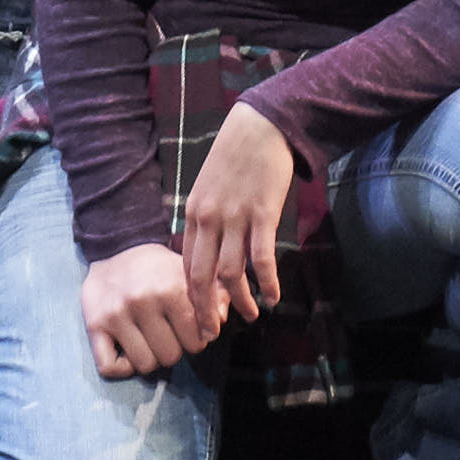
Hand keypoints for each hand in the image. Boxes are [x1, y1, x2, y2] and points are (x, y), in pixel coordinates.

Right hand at [80, 241, 217, 378]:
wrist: (117, 248)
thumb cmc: (158, 267)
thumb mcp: (190, 272)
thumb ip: (215, 293)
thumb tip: (222, 320)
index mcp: (172, 287)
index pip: (196, 338)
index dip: (199, 340)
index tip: (194, 334)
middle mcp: (143, 300)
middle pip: (171, 356)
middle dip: (175, 349)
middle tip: (170, 336)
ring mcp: (117, 314)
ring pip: (145, 365)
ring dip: (151, 359)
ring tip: (151, 342)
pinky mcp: (94, 325)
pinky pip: (111, 367)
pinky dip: (122, 367)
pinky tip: (129, 351)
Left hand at [179, 101, 298, 328]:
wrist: (261, 126)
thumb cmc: (237, 157)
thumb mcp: (209, 188)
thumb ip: (206, 220)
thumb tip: (208, 252)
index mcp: (193, 215)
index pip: (186, 267)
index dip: (192, 296)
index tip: (201, 315)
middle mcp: (209, 220)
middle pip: (200, 277)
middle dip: (205, 310)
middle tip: (211, 333)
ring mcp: (235, 218)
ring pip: (230, 273)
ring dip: (240, 300)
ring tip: (250, 316)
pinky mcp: (263, 214)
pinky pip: (261, 258)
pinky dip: (267, 282)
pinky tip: (274, 296)